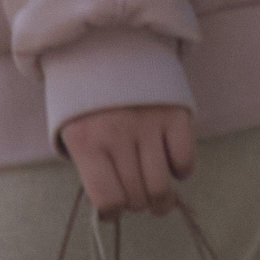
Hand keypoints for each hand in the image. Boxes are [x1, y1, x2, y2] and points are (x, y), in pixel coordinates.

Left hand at [60, 103, 196, 218]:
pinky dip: (181, 171)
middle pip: (137, 197)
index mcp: (87, 143)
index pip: (108, 200)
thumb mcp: (74, 134)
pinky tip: (170, 163)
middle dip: (137, 204)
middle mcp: (118, 135)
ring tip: (158, 195)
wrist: (105, 47)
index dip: (112, 212)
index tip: (114, 207)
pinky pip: (185, 161)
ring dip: (161, 199)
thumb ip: (92, 169)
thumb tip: (116, 209)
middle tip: (136, 196)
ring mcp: (149, 124)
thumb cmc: (87, 103)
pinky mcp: (174, 114)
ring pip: (161, 187)